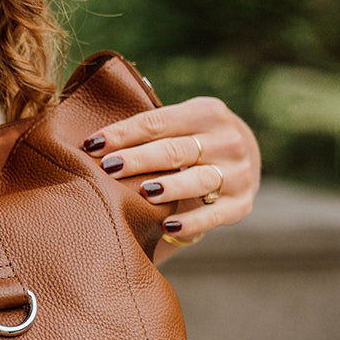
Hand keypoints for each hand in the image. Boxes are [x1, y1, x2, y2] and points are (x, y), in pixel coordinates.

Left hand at [81, 95, 260, 253]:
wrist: (247, 157)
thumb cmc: (194, 138)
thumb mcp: (182, 121)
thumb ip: (150, 127)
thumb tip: (93, 140)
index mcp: (206, 112)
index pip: (157, 122)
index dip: (123, 133)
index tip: (92, 145)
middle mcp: (226, 140)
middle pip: (175, 151)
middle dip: (139, 160)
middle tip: (109, 168)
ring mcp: (238, 173)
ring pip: (198, 180)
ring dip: (169, 187)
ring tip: (143, 193)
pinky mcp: (241, 203)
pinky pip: (214, 215)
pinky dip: (192, 222)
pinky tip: (167, 226)